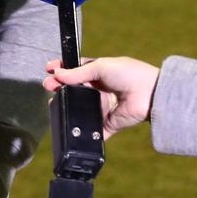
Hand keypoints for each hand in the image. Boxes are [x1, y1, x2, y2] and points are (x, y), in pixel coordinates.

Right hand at [44, 57, 160, 138]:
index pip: (74, 71)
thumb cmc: (130, 74)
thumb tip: (57, 75)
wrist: (150, 94)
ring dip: (65, 107)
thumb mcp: (100, 66)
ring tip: (54, 104)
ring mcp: (102, 107)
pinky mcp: (107, 123)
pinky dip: (82, 130)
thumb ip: (77, 73)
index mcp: (97, 73)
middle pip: (73, 89)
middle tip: (48, 86)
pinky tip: (67, 125)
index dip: (61, 70)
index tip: (48, 70)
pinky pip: (92, 128)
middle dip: (59, 87)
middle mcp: (98, 90)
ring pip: (79, 109)